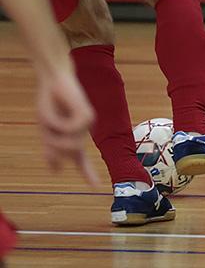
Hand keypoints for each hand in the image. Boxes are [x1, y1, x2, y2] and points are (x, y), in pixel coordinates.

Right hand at [36, 67, 99, 185]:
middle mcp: (83, 132)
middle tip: (46, 132)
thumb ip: (52, 149)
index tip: (96, 187)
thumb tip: (56, 169)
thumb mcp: (46, 131)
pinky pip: (71, 129)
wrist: (52, 81)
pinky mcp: (88, 114)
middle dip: (54, 150)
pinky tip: (60, 110)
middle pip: (70, 154)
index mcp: (73, 137)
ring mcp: (87, 123)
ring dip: (55, 137)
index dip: (88, 174)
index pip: (81, 160)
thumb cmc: (49, 104)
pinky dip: (60, 123)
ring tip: (51, 121)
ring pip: (71, 144)